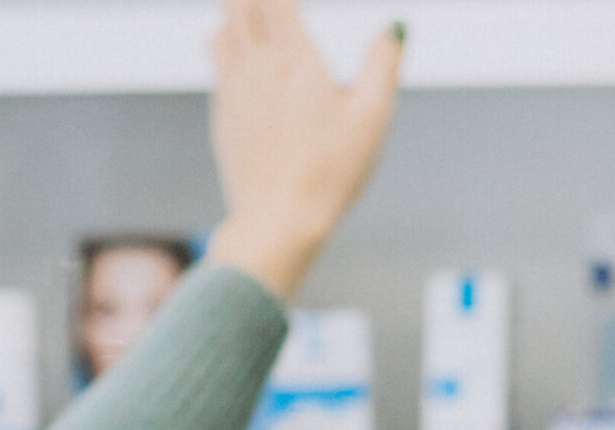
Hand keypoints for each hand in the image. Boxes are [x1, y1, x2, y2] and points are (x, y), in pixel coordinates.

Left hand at [202, 0, 405, 300]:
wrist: (277, 223)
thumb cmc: (331, 174)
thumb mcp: (373, 117)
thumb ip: (383, 65)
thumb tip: (396, 27)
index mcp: (294, 59)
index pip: (276, 0)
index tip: (292, 0)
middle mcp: (256, 67)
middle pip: (241, 5)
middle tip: (274, 6)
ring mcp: (233, 91)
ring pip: (222, 29)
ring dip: (237, 13)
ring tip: (251, 10)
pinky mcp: (223, 115)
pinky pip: (218, 63)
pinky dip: (227, 43)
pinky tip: (238, 46)